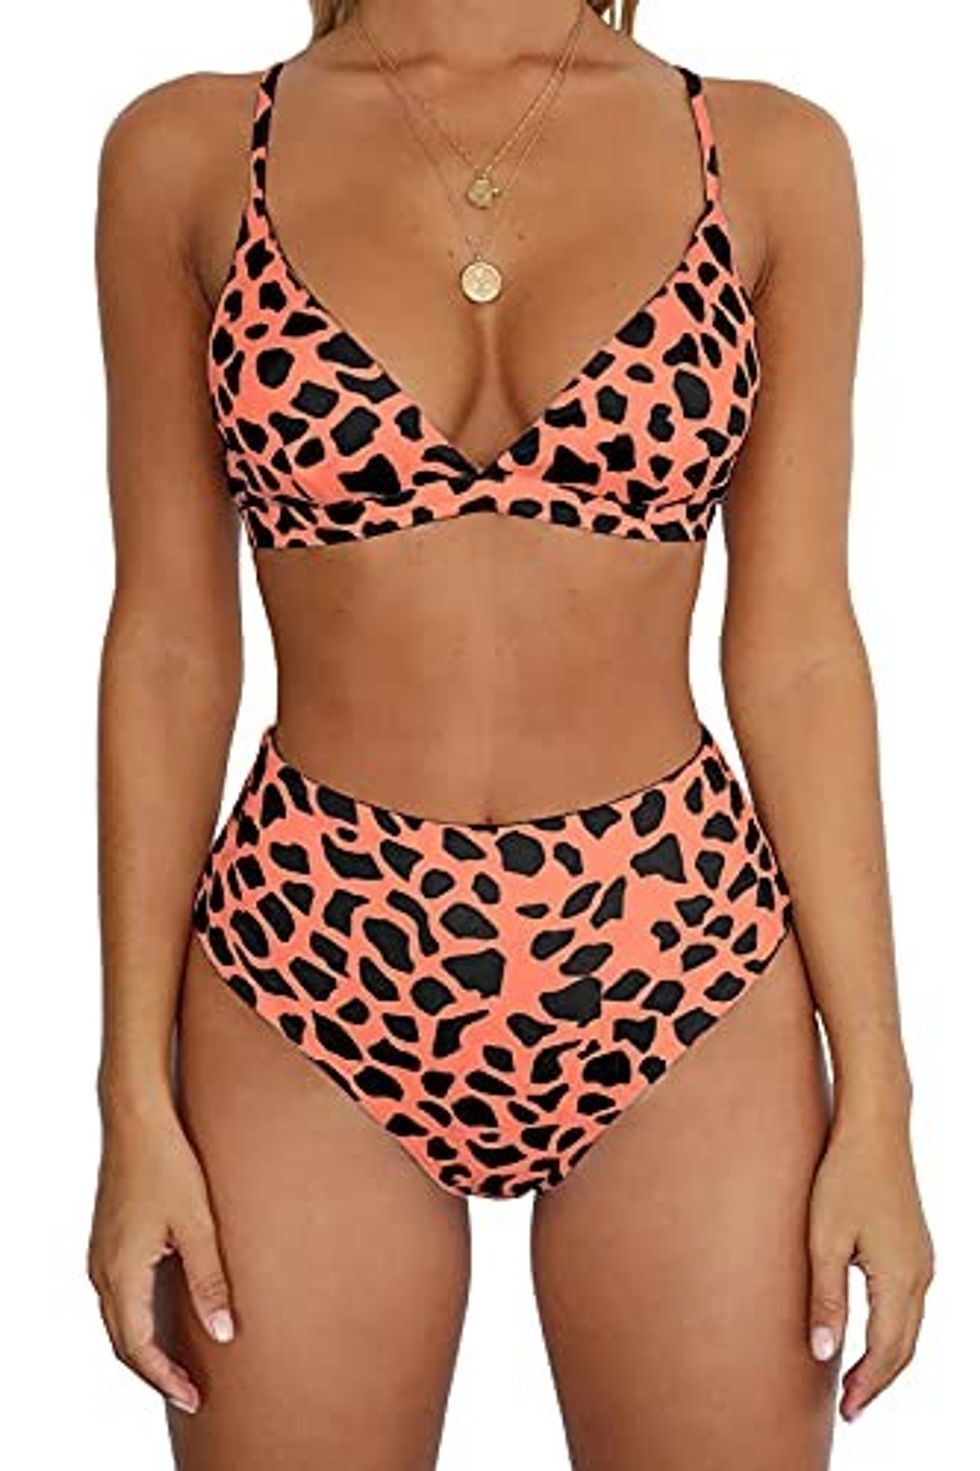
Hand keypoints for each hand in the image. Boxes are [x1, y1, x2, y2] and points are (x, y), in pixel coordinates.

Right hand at [87, 1101, 234, 1412]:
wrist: (136, 1117)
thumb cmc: (166, 1162)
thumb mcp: (198, 1224)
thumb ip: (210, 1280)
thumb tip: (224, 1331)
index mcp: (121, 1272)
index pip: (137, 1347)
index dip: (165, 1379)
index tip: (193, 1398)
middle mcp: (102, 1270)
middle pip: (122, 1341)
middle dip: (155, 1372)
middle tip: (191, 1391)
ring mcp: (101, 1255)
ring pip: (117, 1320)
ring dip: (145, 1347)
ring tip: (181, 1364)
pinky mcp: (107, 1241)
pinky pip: (117, 1296)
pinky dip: (137, 1320)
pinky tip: (165, 1317)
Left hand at [807, 1105, 933, 1420]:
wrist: (875, 1127)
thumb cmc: (844, 1176)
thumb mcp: (823, 1238)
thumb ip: (825, 1297)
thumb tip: (823, 1353)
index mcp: (900, 1278)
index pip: (886, 1351)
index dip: (866, 1385)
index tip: (846, 1412)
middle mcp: (920, 1274)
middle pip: (904, 1347)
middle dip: (878, 1381)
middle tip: (851, 1408)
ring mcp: (922, 1259)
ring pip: (910, 1327)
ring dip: (887, 1358)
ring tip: (857, 1380)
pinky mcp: (915, 1246)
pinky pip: (909, 1304)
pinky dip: (893, 1331)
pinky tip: (871, 1333)